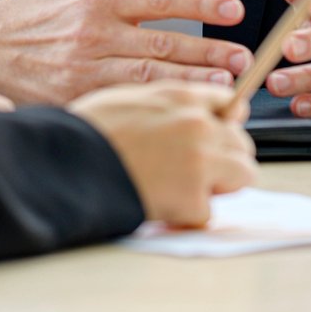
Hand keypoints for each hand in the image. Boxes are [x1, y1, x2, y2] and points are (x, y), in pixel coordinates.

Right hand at [0, 0, 250, 105]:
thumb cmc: (29, 12)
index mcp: (95, 1)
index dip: (200, 4)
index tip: (234, 8)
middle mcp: (93, 36)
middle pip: (164, 45)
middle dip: (210, 52)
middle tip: (245, 57)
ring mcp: (85, 71)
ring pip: (151, 80)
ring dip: (194, 83)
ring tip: (229, 87)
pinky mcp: (78, 100)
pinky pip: (127, 105)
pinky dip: (159, 108)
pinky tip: (185, 110)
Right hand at [69, 82, 257, 227]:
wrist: (68, 166)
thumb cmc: (86, 133)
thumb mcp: (126, 98)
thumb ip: (167, 103)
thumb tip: (197, 112)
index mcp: (180, 96)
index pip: (229, 102)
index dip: (225, 122)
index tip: (219, 134)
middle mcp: (197, 125)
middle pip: (241, 141)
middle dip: (225, 157)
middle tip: (195, 170)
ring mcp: (200, 162)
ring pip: (243, 174)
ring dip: (218, 184)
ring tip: (181, 187)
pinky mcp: (194, 199)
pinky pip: (209, 211)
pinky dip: (188, 215)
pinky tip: (161, 204)